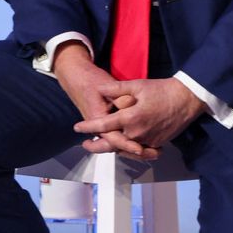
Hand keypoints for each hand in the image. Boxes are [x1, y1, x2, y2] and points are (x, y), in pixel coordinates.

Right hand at [51, 42, 148, 158]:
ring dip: (136, 150)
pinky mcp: (107, 127)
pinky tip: (148, 145)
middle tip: (153, 154)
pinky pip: (119, 140)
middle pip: (117, 146)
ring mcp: (103, 128)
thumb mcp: (105, 85)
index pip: (113, 137)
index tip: (139, 149)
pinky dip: (132, 143)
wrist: (78, 78)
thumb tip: (129, 103)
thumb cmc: (91, 81)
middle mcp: (99, 127)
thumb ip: (118, 95)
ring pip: (119, 145)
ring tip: (155, 152)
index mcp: (97, 118)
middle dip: (135, 153)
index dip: (127, 144)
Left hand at [73, 77, 206, 156]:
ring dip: (112, 148)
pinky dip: (128, 149)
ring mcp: (148, 140)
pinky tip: (122, 145)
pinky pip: (138, 150)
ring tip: (100, 145)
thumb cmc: (162, 89)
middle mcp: (137, 133)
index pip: (104, 125)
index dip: (89, 127)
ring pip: (124, 148)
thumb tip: (99, 89)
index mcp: (130, 118)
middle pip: (111, 144)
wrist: (187, 100)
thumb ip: (117, 89)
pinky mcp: (157, 143)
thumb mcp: (138, 85)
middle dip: (96, 145)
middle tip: (85, 145)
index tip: (77, 127)